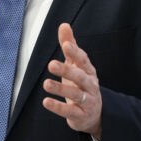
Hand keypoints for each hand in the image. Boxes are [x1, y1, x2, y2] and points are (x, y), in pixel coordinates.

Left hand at [42, 23, 102, 139]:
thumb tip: (63, 25)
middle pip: (80, 77)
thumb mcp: (76, 64)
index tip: (65, 44)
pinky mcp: (80, 115)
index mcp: (88, 71)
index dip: (75, 52)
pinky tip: (46, 102)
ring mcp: (87, 101)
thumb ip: (69, 45)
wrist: (94, 114)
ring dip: (60, 88)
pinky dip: (58, 107)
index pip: (83, 60)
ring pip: (75, 94)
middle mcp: (90, 85)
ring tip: (46, 84)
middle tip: (51, 64)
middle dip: (66, 70)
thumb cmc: (81, 83)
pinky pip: (70, 111)